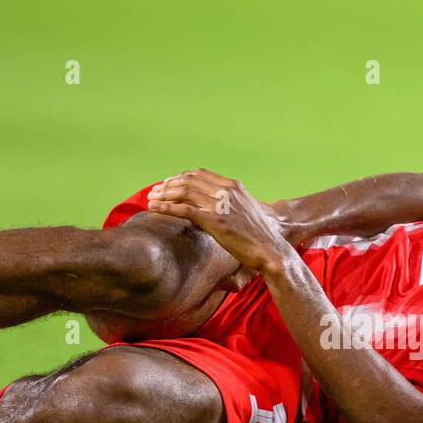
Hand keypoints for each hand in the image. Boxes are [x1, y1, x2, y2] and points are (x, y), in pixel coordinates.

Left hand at [147, 169, 293, 274]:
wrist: (271, 249)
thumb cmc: (260, 236)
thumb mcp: (246, 212)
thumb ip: (231, 205)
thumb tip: (218, 210)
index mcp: (233, 186)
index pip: (200, 174)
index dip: (181, 177)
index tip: (169, 183)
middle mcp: (226, 191)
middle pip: (189, 180)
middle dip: (169, 184)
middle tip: (155, 190)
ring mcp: (220, 204)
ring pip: (184, 191)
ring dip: (164, 194)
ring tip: (150, 198)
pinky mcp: (214, 220)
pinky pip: (184, 209)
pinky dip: (166, 207)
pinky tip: (154, 208)